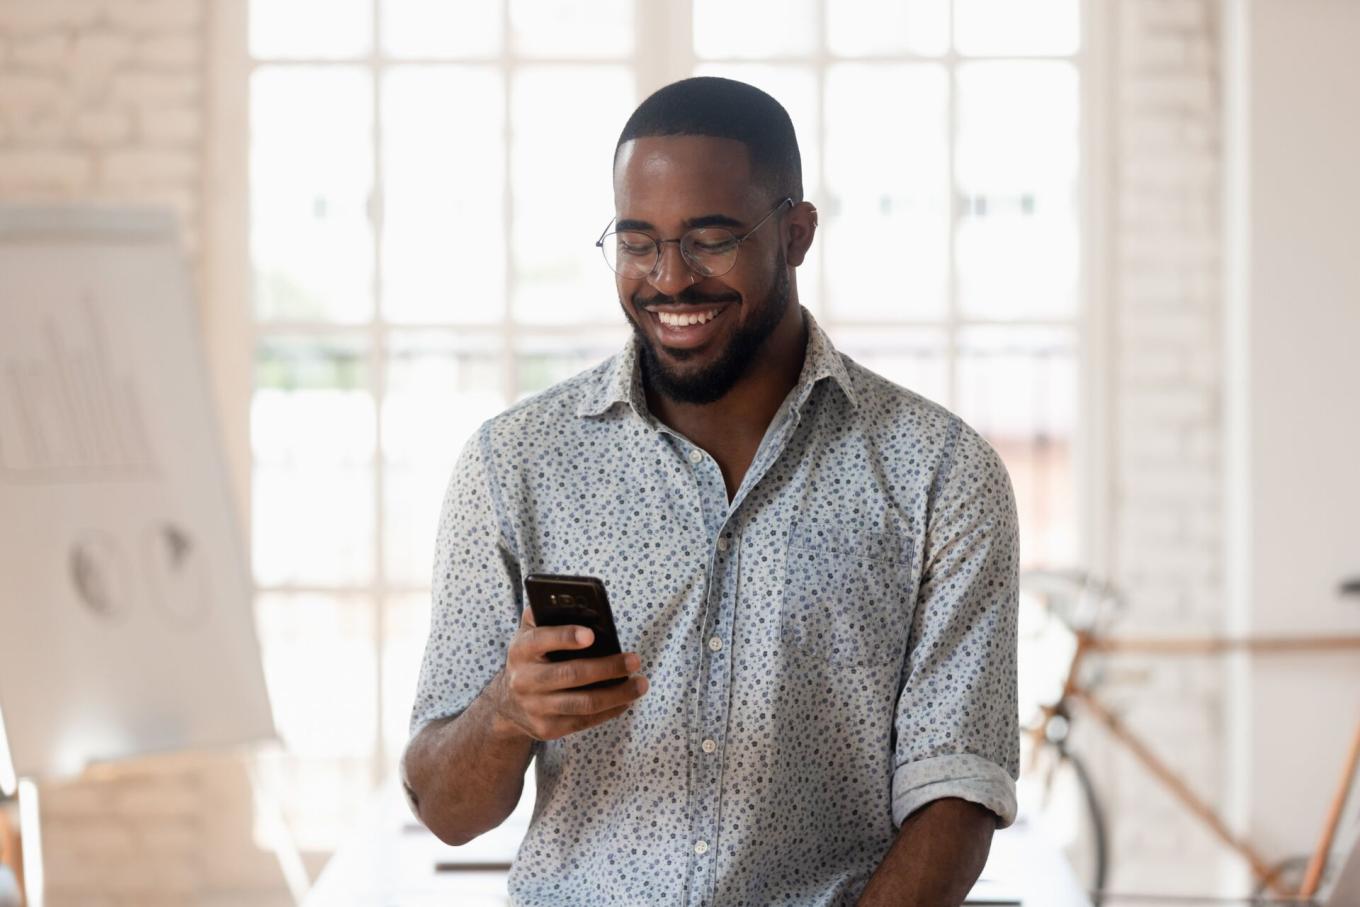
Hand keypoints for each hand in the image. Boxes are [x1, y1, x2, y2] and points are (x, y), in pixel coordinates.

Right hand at [491, 606, 647, 740]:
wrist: (508, 703)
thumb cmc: (532, 657)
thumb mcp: (531, 632)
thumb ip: (548, 614)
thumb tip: (582, 605)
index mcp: (521, 650)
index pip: (541, 640)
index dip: (566, 637)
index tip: (591, 634)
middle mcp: (524, 680)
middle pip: (571, 674)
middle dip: (607, 668)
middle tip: (634, 660)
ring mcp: (536, 708)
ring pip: (583, 703)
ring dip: (617, 694)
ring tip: (640, 684)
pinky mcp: (548, 729)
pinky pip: (585, 721)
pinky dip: (610, 710)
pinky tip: (626, 700)